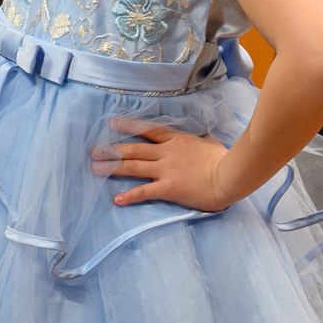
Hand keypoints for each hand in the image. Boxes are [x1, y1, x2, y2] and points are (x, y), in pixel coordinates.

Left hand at [92, 117, 238, 210]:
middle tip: (94, 150)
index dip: (129, 126)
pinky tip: (117, 199)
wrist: (228, 176)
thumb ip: (202, 139)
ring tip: (96, 168)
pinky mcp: (168, 188)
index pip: (148, 130)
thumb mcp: (211, 142)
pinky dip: (129, 195)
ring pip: (133, 167)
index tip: (112, 123)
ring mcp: (165, 170)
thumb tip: (204, 135)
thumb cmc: (223, 159)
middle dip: (112, 149)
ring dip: (112, 167)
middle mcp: (166, 153)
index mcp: (176, 140)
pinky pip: (144, 191)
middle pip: (134, 149)